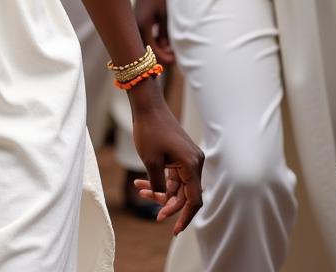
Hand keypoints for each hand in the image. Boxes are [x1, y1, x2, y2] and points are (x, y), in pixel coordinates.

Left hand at [129, 82, 203, 234]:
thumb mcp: (151, 162)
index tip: (174, 230)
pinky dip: (161, 180)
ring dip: (161, 190)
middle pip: (186, 194)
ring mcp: (188, 158)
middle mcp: (195, 162)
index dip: (185, 217)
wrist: (147, 105)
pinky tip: (142, 182)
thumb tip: (164, 199)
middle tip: (154, 215)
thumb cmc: (148, 131)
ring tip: (140, 190)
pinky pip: (174, 174)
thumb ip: (159, 184)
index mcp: (191, 165)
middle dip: (169, 204)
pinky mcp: (181, 154)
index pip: (194, 200)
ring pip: (178, 184)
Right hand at [135, 0, 174, 64]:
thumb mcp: (166, 15)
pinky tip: (163, 41)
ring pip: (144, 45)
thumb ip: (166, 33)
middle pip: (146, 51)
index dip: (164, 57)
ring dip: (156, 49)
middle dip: (160, 55)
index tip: (175, 59)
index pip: (152, 50)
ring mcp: (134, 26)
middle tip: (173, 55)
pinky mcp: (135, 24)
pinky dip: (152, 42)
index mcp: (143, 26)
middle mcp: (135, 28)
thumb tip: (167, 48)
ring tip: (169, 47)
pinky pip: (142, 39)